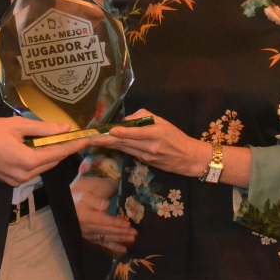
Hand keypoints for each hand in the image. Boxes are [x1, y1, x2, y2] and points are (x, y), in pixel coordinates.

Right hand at [0, 116, 89, 186]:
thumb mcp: (17, 125)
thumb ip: (43, 128)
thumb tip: (65, 127)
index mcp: (27, 161)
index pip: (58, 153)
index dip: (73, 145)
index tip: (87, 139)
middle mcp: (25, 175)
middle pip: (52, 162)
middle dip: (64, 150)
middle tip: (74, 137)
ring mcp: (17, 181)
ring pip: (43, 168)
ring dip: (52, 155)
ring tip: (59, 141)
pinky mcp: (10, 181)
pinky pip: (32, 171)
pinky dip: (39, 160)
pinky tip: (41, 149)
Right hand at [71, 176, 136, 255]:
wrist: (64, 212)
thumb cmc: (76, 201)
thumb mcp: (84, 195)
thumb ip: (95, 200)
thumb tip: (107, 205)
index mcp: (87, 217)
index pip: (104, 221)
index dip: (116, 223)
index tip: (128, 225)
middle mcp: (88, 229)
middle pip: (108, 231)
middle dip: (122, 233)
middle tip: (135, 233)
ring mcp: (89, 236)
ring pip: (107, 239)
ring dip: (120, 240)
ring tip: (132, 240)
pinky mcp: (90, 240)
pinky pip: (103, 245)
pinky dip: (113, 249)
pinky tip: (123, 251)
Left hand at [89, 109, 213, 177]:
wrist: (188, 158)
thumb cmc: (176, 136)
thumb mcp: (163, 122)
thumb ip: (145, 117)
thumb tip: (127, 120)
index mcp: (156, 134)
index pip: (136, 133)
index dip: (122, 133)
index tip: (110, 131)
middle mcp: (150, 147)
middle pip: (125, 143)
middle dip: (107, 141)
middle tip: (91, 139)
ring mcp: (146, 156)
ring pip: (124, 149)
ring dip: (109, 145)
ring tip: (94, 142)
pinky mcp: (145, 162)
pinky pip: (129, 152)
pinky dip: (119, 148)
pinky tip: (108, 145)